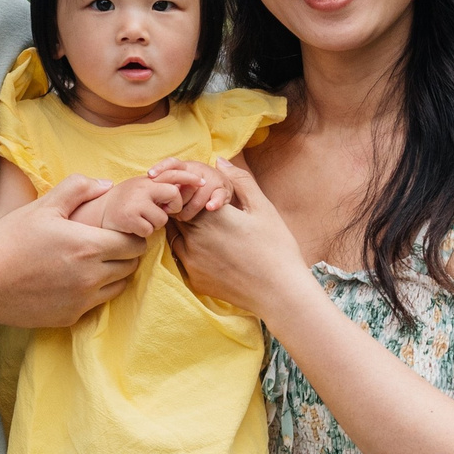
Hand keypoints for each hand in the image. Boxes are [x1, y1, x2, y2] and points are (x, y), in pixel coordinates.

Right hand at [0, 174, 145, 327]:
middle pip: (131, 266)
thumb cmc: (10, 240)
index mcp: (89, 247)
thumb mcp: (42, 206)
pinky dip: (93, 292)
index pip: (134, 244)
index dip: (133, 236)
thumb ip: (77, 189)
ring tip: (94, 262)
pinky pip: (95, 304)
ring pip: (118, 287)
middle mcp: (92, 277)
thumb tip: (106, 185)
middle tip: (109, 244)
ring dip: (114, 274)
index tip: (121, 230)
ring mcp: (82, 301)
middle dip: (126, 254)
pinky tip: (74, 280)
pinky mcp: (70, 317)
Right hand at [83, 175, 184, 237]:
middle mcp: (142, 187)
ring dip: (154, 224)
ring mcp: (136, 202)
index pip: (173, 173)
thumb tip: (183, 190)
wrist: (95, 213)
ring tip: (140, 220)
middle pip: (174, 195)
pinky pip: (150, 230)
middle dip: (173, 207)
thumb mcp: (140, 190)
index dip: (189, 177)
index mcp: (146, 180)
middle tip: (161, 211)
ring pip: (162, 218)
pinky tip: (132, 227)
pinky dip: (143, 233)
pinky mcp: (130, 217)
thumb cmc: (122, 204)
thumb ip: (158, 189)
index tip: (202, 182)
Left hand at [147, 157, 234, 220]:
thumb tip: (152, 198)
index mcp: (186, 166)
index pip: (172, 163)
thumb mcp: (181, 184)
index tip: (150, 176)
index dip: (161, 167)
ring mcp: (213, 179)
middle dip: (176, 199)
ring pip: (199, 195)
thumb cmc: (193, 189)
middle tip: (167, 210)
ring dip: (189, 209)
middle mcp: (199, 170)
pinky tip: (209, 207)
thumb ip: (168, 187)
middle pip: (184, 183)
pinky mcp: (223, 190)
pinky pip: (219, 196)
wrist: (222, 186)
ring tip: (182, 217)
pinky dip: (214, 203)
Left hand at [166, 158, 317, 320]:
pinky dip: (186, 249)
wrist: (280, 292)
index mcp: (210, 215)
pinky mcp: (194, 279)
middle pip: (175, 214)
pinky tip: (206, 249)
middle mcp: (194, 237)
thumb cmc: (276, 247)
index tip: (197, 189)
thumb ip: (240, 180)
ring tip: (202, 227)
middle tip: (198, 206)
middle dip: (182, 207)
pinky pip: (180, 258)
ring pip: (173, 235)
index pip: (182, 193)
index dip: (187, 189)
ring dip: (182, 228)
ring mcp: (191, 260)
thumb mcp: (262, 208)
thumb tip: (220, 160)